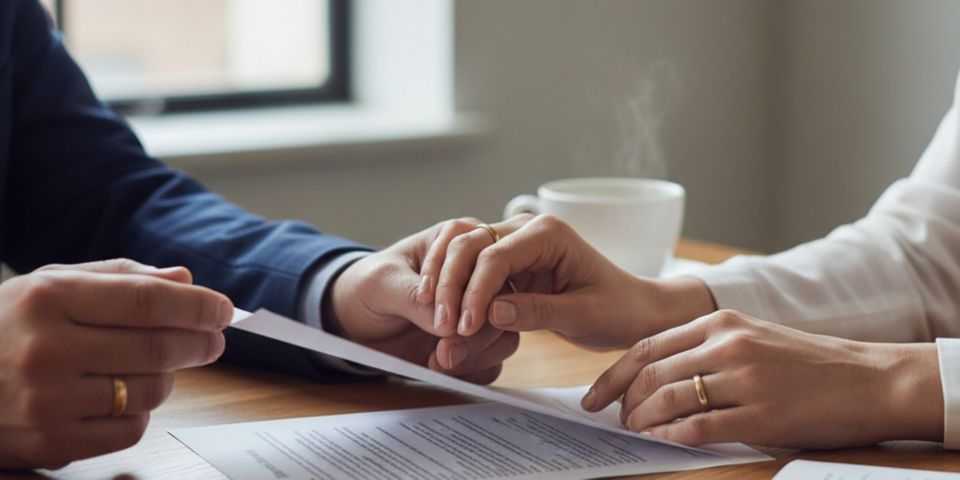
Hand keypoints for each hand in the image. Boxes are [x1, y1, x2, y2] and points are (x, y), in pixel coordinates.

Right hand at [0, 259, 231, 468]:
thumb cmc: (11, 325)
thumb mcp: (52, 284)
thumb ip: (121, 277)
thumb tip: (185, 280)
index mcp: (49, 298)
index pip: (146, 300)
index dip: (196, 305)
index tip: (222, 309)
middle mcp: (47, 349)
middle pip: (156, 346)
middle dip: (200, 341)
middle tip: (214, 339)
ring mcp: (48, 401)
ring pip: (150, 389)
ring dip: (171, 376)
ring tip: (160, 364)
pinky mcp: (51, 442)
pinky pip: (130, 428)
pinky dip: (142, 410)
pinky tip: (127, 395)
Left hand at [328, 220, 519, 382]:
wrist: (355, 321)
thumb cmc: (369, 286)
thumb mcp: (382, 282)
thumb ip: (413, 297)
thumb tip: (447, 324)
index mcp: (458, 242)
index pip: (484, 259)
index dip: (468, 291)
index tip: (440, 320)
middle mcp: (477, 275)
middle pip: (503, 300)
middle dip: (475, 331)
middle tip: (444, 349)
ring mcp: (480, 311)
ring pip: (505, 334)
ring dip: (475, 354)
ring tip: (439, 361)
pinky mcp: (476, 343)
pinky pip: (493, 362)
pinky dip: (472, 372)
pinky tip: (443, 370)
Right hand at [420, 213, 714, 349]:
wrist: (633, 310)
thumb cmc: (617, 310)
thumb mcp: (583, 316)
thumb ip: (538, 312)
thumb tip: (492, 313)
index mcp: (549, 233)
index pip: (496, 256)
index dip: (474, 291)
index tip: (464, 326)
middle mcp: (527, 230)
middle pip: (470, 246)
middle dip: (451, 285)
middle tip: (442, 325)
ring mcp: (515, 243)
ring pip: (463, 253)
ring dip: (446, 285)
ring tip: (437, 321)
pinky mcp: (508, 263)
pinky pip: (472, 270)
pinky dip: (455, 290)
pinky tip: (443, 315)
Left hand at [582, 310, 943, 447]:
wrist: (869, 379)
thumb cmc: (807, 363)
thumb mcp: (752, 337)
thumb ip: (706, 348)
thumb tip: (655, 375)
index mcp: (721, 322)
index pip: (648, 346)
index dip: (614, 374)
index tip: (595, 396)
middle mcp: (728, 345)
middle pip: (652, 373)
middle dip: (623, 400)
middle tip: (614, 418)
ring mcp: (744, 380)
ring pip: (668, 399)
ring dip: (642, 420)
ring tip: (634, 431)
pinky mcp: (761, 415)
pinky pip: (699, 427)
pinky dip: (671, 437)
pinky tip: (662, 442)